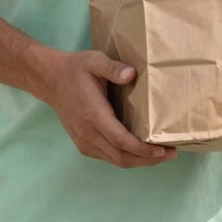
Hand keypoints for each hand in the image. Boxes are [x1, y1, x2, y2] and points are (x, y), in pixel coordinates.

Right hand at [42, 50, 176, 168]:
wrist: (50, 80)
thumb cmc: (75, 69)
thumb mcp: (94, 61)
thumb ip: (113, 68)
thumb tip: (131, 74)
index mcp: (94, 114)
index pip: (122, 141)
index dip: (144, 149)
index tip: (163, 150)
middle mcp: (88, 133)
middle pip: (122, 157)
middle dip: (148, 159)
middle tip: (171, 154)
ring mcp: (84, 141)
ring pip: (115, 160)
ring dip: (139, 161)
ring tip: (160, 155)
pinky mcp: (83, 144)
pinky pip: (107, 157)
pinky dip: (125, 158)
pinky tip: (139, 151)